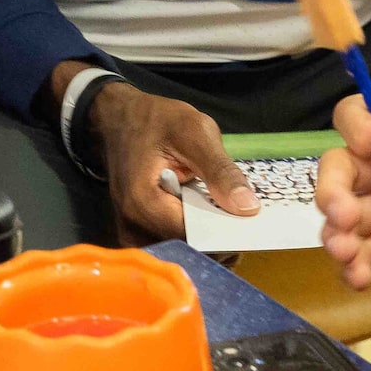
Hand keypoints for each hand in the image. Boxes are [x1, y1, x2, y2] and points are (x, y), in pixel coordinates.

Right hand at [72, 71, 255, 241]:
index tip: (251, 228)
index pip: (193, 237)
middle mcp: (132, 226)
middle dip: (218, 243)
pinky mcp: (136, 232)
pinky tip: (207, 219)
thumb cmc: (155, 120)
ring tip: (226, 221)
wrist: (120, 118)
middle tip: (243, 225)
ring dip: (206, 243)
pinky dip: (192, 238)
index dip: (225, 234)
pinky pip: (169, 245)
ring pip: (178, 253)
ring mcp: (131, 232)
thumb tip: (248, 209)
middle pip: (185, 251)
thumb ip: (220, 170)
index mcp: (143, 203)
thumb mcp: (194, 132)